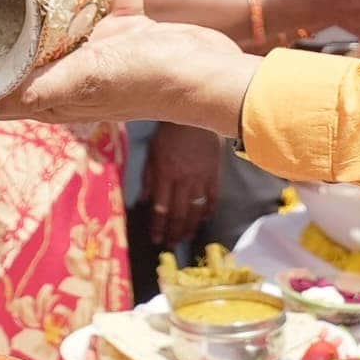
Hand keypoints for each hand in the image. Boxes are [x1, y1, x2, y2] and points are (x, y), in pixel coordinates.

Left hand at [1, 13, 258, 134]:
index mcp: (53, 90)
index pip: (4, 79)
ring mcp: (99, 42)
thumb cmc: (146, 83)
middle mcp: (70, 66)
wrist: (209, 72)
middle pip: (29, 33)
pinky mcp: (127, 20)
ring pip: (66, 3)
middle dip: (8, 3)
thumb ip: (35, 89)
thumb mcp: (84, 81)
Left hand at [148, 124, 224, 239]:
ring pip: (196, 209)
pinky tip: (205, 218)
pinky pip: (214, 196)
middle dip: (174, 231)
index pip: (161, 207)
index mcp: (165, 174)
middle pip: (179, 212)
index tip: (156, 239)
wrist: (194, 114)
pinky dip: (209, 209)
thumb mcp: (152, 152)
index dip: (158, 226)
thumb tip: (145, 201)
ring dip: (191, 226)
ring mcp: (201, 177)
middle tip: (171, 244)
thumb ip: (149, 177)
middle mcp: (183, 179)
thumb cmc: (169, 132)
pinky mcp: (215, 173)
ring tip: (186, 237)